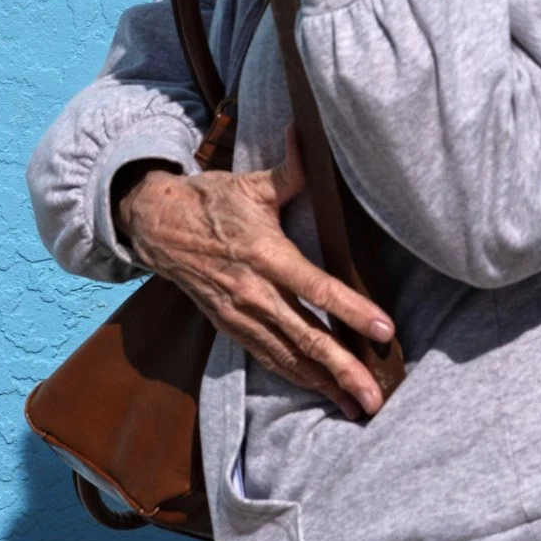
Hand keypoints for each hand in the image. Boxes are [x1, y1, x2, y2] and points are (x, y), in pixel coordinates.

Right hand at [120, 166, 393, 417]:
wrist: (157, 227)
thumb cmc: (212, 202)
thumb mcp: (252, 184)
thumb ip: (292, 169)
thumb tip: (309, 133)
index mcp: (265, 255)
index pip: (316, 288)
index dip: (351, 310)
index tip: (383, 329)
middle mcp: (253, 293)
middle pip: (306, 338)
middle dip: (343, 369)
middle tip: (375, 396)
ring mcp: (240, 316)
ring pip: (289, 358)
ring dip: (324, 385)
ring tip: (359, 407)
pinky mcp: (232, 328)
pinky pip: (269, 360)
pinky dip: (298, 379)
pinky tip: (324, 394)